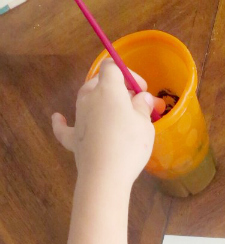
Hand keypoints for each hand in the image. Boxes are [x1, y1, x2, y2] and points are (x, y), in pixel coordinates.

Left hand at [52, 60, 165, 185]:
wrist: (105, 175)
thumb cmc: (129, 145)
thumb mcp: (145, 125)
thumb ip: (143, 107)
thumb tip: (142, 97)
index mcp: (108, 89)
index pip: (112, 67)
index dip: (127, 74)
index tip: (140, 89)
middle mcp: (89, 97)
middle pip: (97, 81)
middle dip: (114, 87)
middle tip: (131, 103)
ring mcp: (78, 117)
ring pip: (85, 99)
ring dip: (97, 100)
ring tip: (112, 114)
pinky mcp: (72, 138)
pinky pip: (64, 127)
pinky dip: (62, 122)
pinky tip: (58, 118)